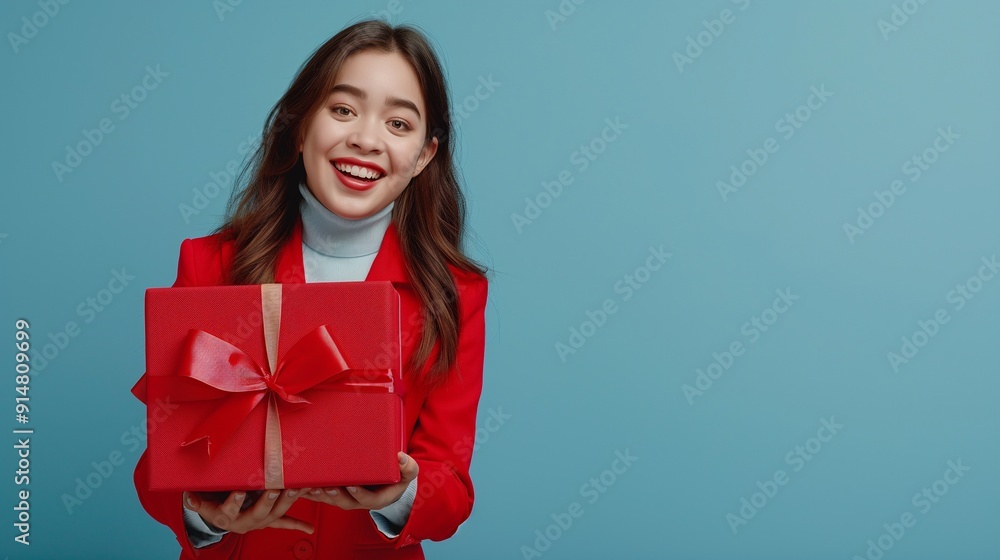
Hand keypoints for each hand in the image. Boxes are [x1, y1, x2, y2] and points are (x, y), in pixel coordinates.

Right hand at [183, 488, 313, 534]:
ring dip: (286, 501)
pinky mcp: (269, 521)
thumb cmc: (212, 501)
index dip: (234, 502)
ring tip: (295, 488)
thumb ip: (196, 500)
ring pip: (274, 514)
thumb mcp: (202, 501)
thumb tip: (188, 497)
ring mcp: (259, 522)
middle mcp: (244, 522)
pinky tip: (310, 529)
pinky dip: (297, 525)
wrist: (220, 518)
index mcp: (225, 517)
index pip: (228, 510)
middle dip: (266, 501)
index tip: (241, 491)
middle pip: (256, 513)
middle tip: (274, 488)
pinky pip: (284, 523)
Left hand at [300, 452, 417, 510]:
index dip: (359, 494)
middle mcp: (360, 501)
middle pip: (345, 502)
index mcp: (377, 498)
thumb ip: (408, 467)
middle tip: (325, 486)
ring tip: (308, 485)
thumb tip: (401, 458)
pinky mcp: (338, 493)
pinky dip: (312, 490)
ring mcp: (348, 498)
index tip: (352, 486)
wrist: (389, 481)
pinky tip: (301, 484)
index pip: (368, 499)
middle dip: (333, 495)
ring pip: (331, 499)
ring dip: (319, 494)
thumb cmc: (398, 476)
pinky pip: (324, 495)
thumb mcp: (408, 472)